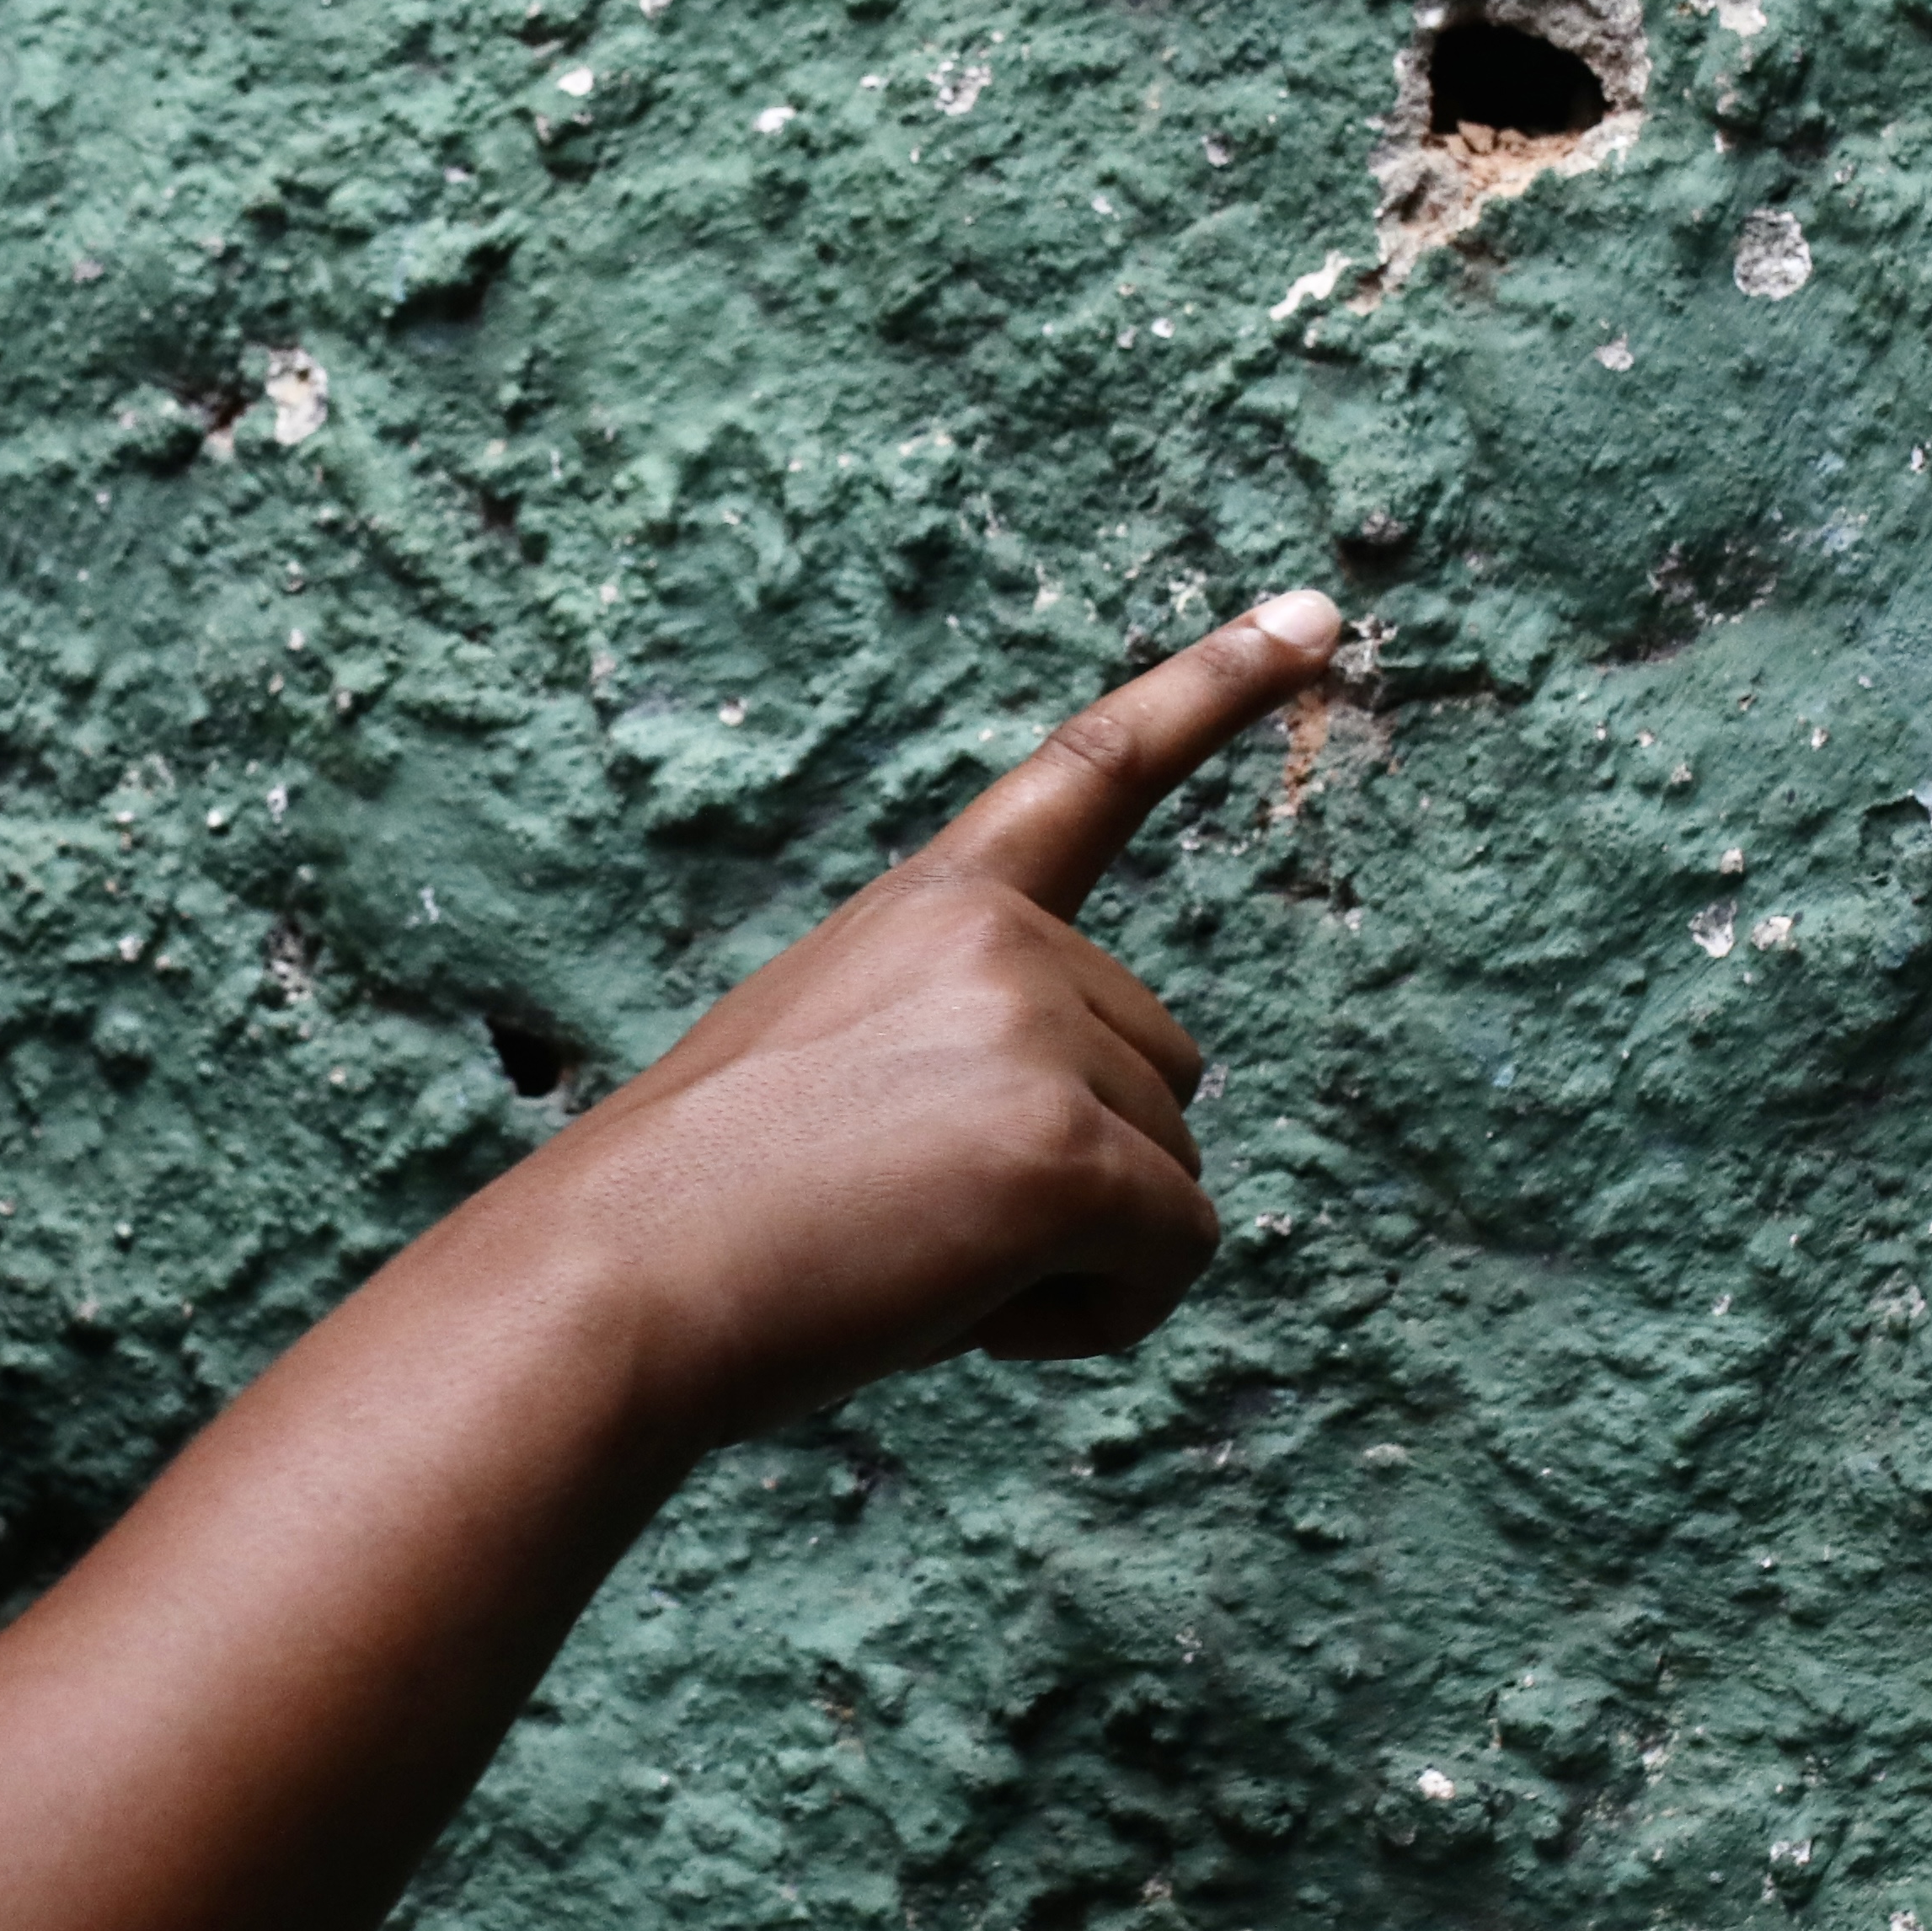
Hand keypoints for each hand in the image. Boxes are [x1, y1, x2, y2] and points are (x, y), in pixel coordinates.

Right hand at [484, 589, 1345, 1453]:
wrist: (614, 1281)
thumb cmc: (706, 1214)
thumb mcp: (835, 1071)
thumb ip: (966, 1053)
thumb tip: (1100, 1157)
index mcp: (937, 904)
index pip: (1097, 771)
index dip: (1216, 687)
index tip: (1317, 613)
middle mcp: (1005, 936)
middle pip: (1163, 1070)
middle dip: (1073, 1170)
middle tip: (905, 1214)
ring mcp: (1041, 1029)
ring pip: (1170, 1175)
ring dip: (1071, 1253)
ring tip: (910, 1256)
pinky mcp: (1071, 1150)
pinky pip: (1171, 1256)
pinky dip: (1093, 1317)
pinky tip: (960, 1310)